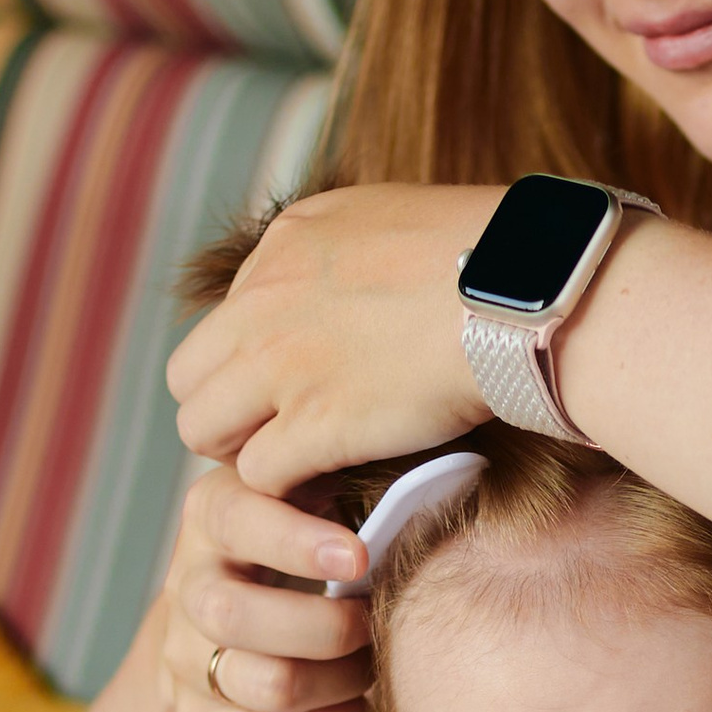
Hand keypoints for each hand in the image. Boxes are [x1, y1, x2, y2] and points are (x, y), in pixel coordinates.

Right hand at [150, 464, 374, 711]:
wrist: (257, 629)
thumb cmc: (320, 548)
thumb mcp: (325, 505)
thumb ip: (358, 485)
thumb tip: (453, 467)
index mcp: (216, 513)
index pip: (234, 520)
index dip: (294, 541)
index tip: (359, 555)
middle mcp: (187, 584)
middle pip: (232, 615)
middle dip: (323, 626)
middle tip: (370, 621)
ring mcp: (185, 658)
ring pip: (266, 685)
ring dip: (339, 680)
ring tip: (369, 664)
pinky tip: (357, 708)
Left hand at [165, 185, 496, 500]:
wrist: (523, 288)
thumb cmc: (490, 257)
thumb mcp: (391, 219)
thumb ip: (348, 251)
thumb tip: (350, 280)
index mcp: (283, 246)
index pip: (225, 321)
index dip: (252, 366)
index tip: (293, 390)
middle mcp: (264, 302)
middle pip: (189, 379)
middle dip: (226, 414)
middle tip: (278, 437)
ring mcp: (282, 365)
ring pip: (203, 432)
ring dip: (245, 455)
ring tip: (299, 469)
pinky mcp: (314, 424)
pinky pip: (257, 475)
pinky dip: (286, 492)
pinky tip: (327, 491)